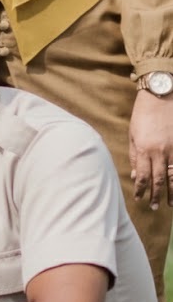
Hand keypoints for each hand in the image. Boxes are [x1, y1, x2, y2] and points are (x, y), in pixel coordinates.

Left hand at [129, 91, 172, 208]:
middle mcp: (160, 151)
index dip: (141, 190)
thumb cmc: (143, 114)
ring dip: (172, 192)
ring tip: (171, 204)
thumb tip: (134, 175)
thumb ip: (134, 156)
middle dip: (156, 195)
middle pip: (158, 179)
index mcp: (144, 150)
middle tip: (155, 207)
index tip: (139, 199)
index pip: (142, 176)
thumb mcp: (133, 134)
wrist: (162, 94)